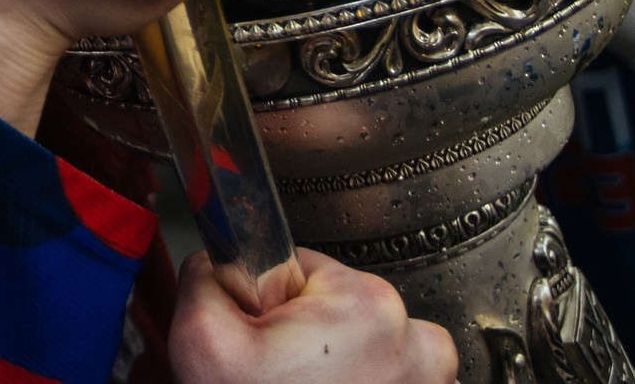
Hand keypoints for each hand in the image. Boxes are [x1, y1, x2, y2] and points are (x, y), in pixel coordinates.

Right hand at [171, 249, 455, 383]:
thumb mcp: (202, 339)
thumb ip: (207, 275)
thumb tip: (221, 262)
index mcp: (368, 304)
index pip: (301, 268)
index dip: (269, 304)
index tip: (266, 343)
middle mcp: (418, 340)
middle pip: (336, 307)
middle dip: (306, 337)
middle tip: (282, 377)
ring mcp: (432, 380)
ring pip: (364, 346)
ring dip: (337, 367)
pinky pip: (388, 377)